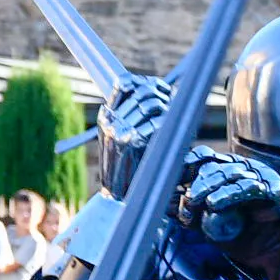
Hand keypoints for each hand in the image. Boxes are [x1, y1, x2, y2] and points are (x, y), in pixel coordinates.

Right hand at [96, 74, 173, 197]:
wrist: (116, 197)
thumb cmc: (124, 169)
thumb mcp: (116, 140)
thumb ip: (126, 117)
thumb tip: (152, 92)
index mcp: (106, 117)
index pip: (124, 84)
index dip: (145, 82)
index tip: (160, 89)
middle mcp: (111, 121)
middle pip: (142, 90)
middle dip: (162, 93)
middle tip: (173, 103)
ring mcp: (121, 130)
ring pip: (152, 103)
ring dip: (168, 108)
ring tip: (172, 120)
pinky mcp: (133, 141)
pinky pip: (158, 122)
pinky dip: (168, 125)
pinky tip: (172, 134)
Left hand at [176, 152, 279, 279]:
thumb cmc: (252, 241)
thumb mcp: (214, 229)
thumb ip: (194, 216)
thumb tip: (164, 205)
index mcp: (233, 175)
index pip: (205, 158)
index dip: (186, 165)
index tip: (168, 178)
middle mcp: (249, 172)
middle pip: (215, 165)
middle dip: (196, 182)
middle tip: (185, 200)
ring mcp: (264, 180)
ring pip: (231, 174)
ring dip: (209, 187)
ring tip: (195, 200)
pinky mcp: (277, 193)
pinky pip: (251, 188)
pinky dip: (230, 194)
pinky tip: (214, 203)